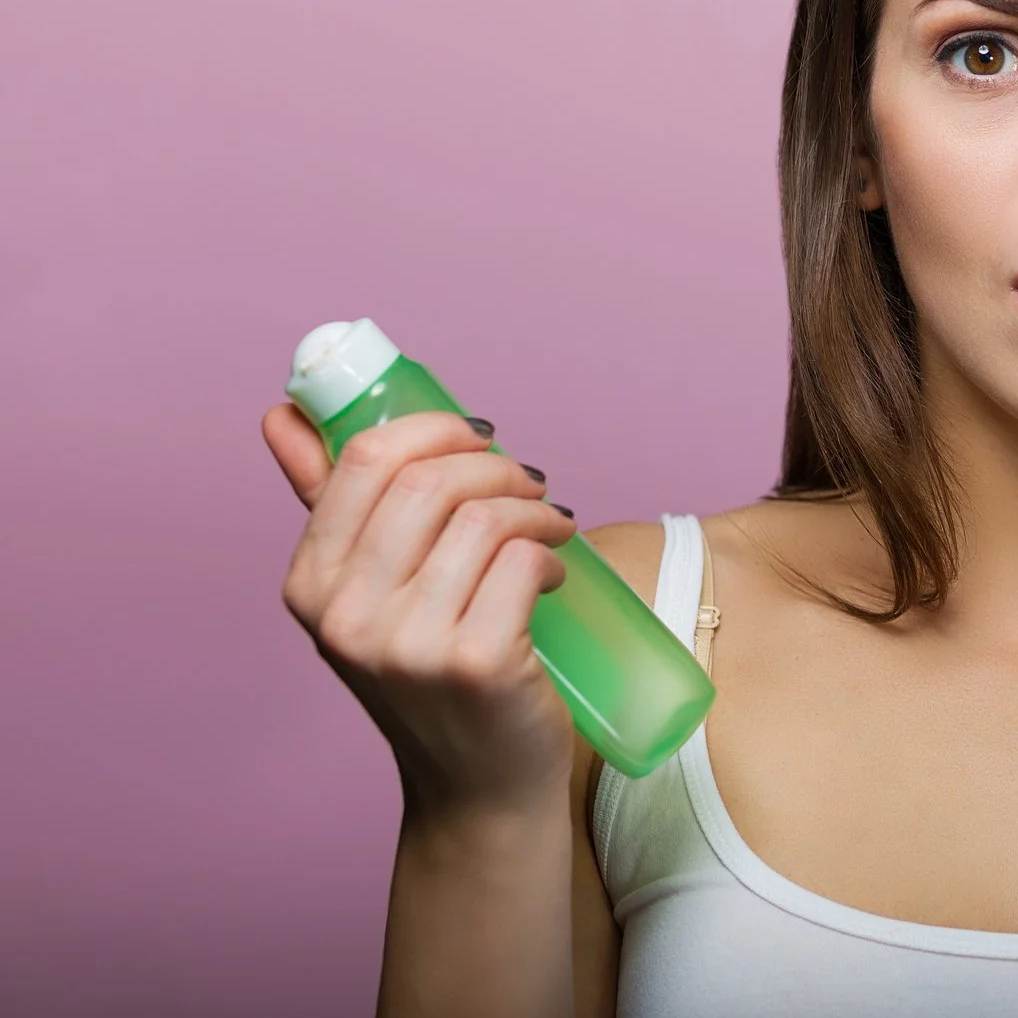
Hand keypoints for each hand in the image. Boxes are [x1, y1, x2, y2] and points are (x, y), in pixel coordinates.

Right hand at [265, 405, 580, 818]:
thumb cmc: (430, 675)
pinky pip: (522, 562)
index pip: (364, 458)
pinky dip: (550, 556)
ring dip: (534, 509)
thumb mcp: (365, 591)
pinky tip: (550, 575)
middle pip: (432, 480)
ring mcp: (408, 645)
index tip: (478, 437)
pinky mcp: (475, 664)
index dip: (433, 428)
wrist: (477, 787)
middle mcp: (345, 615)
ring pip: (485, 518)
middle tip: (528, 484)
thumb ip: (328, 501)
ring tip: (549, 529)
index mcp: (309, 584)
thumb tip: (282, 414)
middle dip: (496, 467)